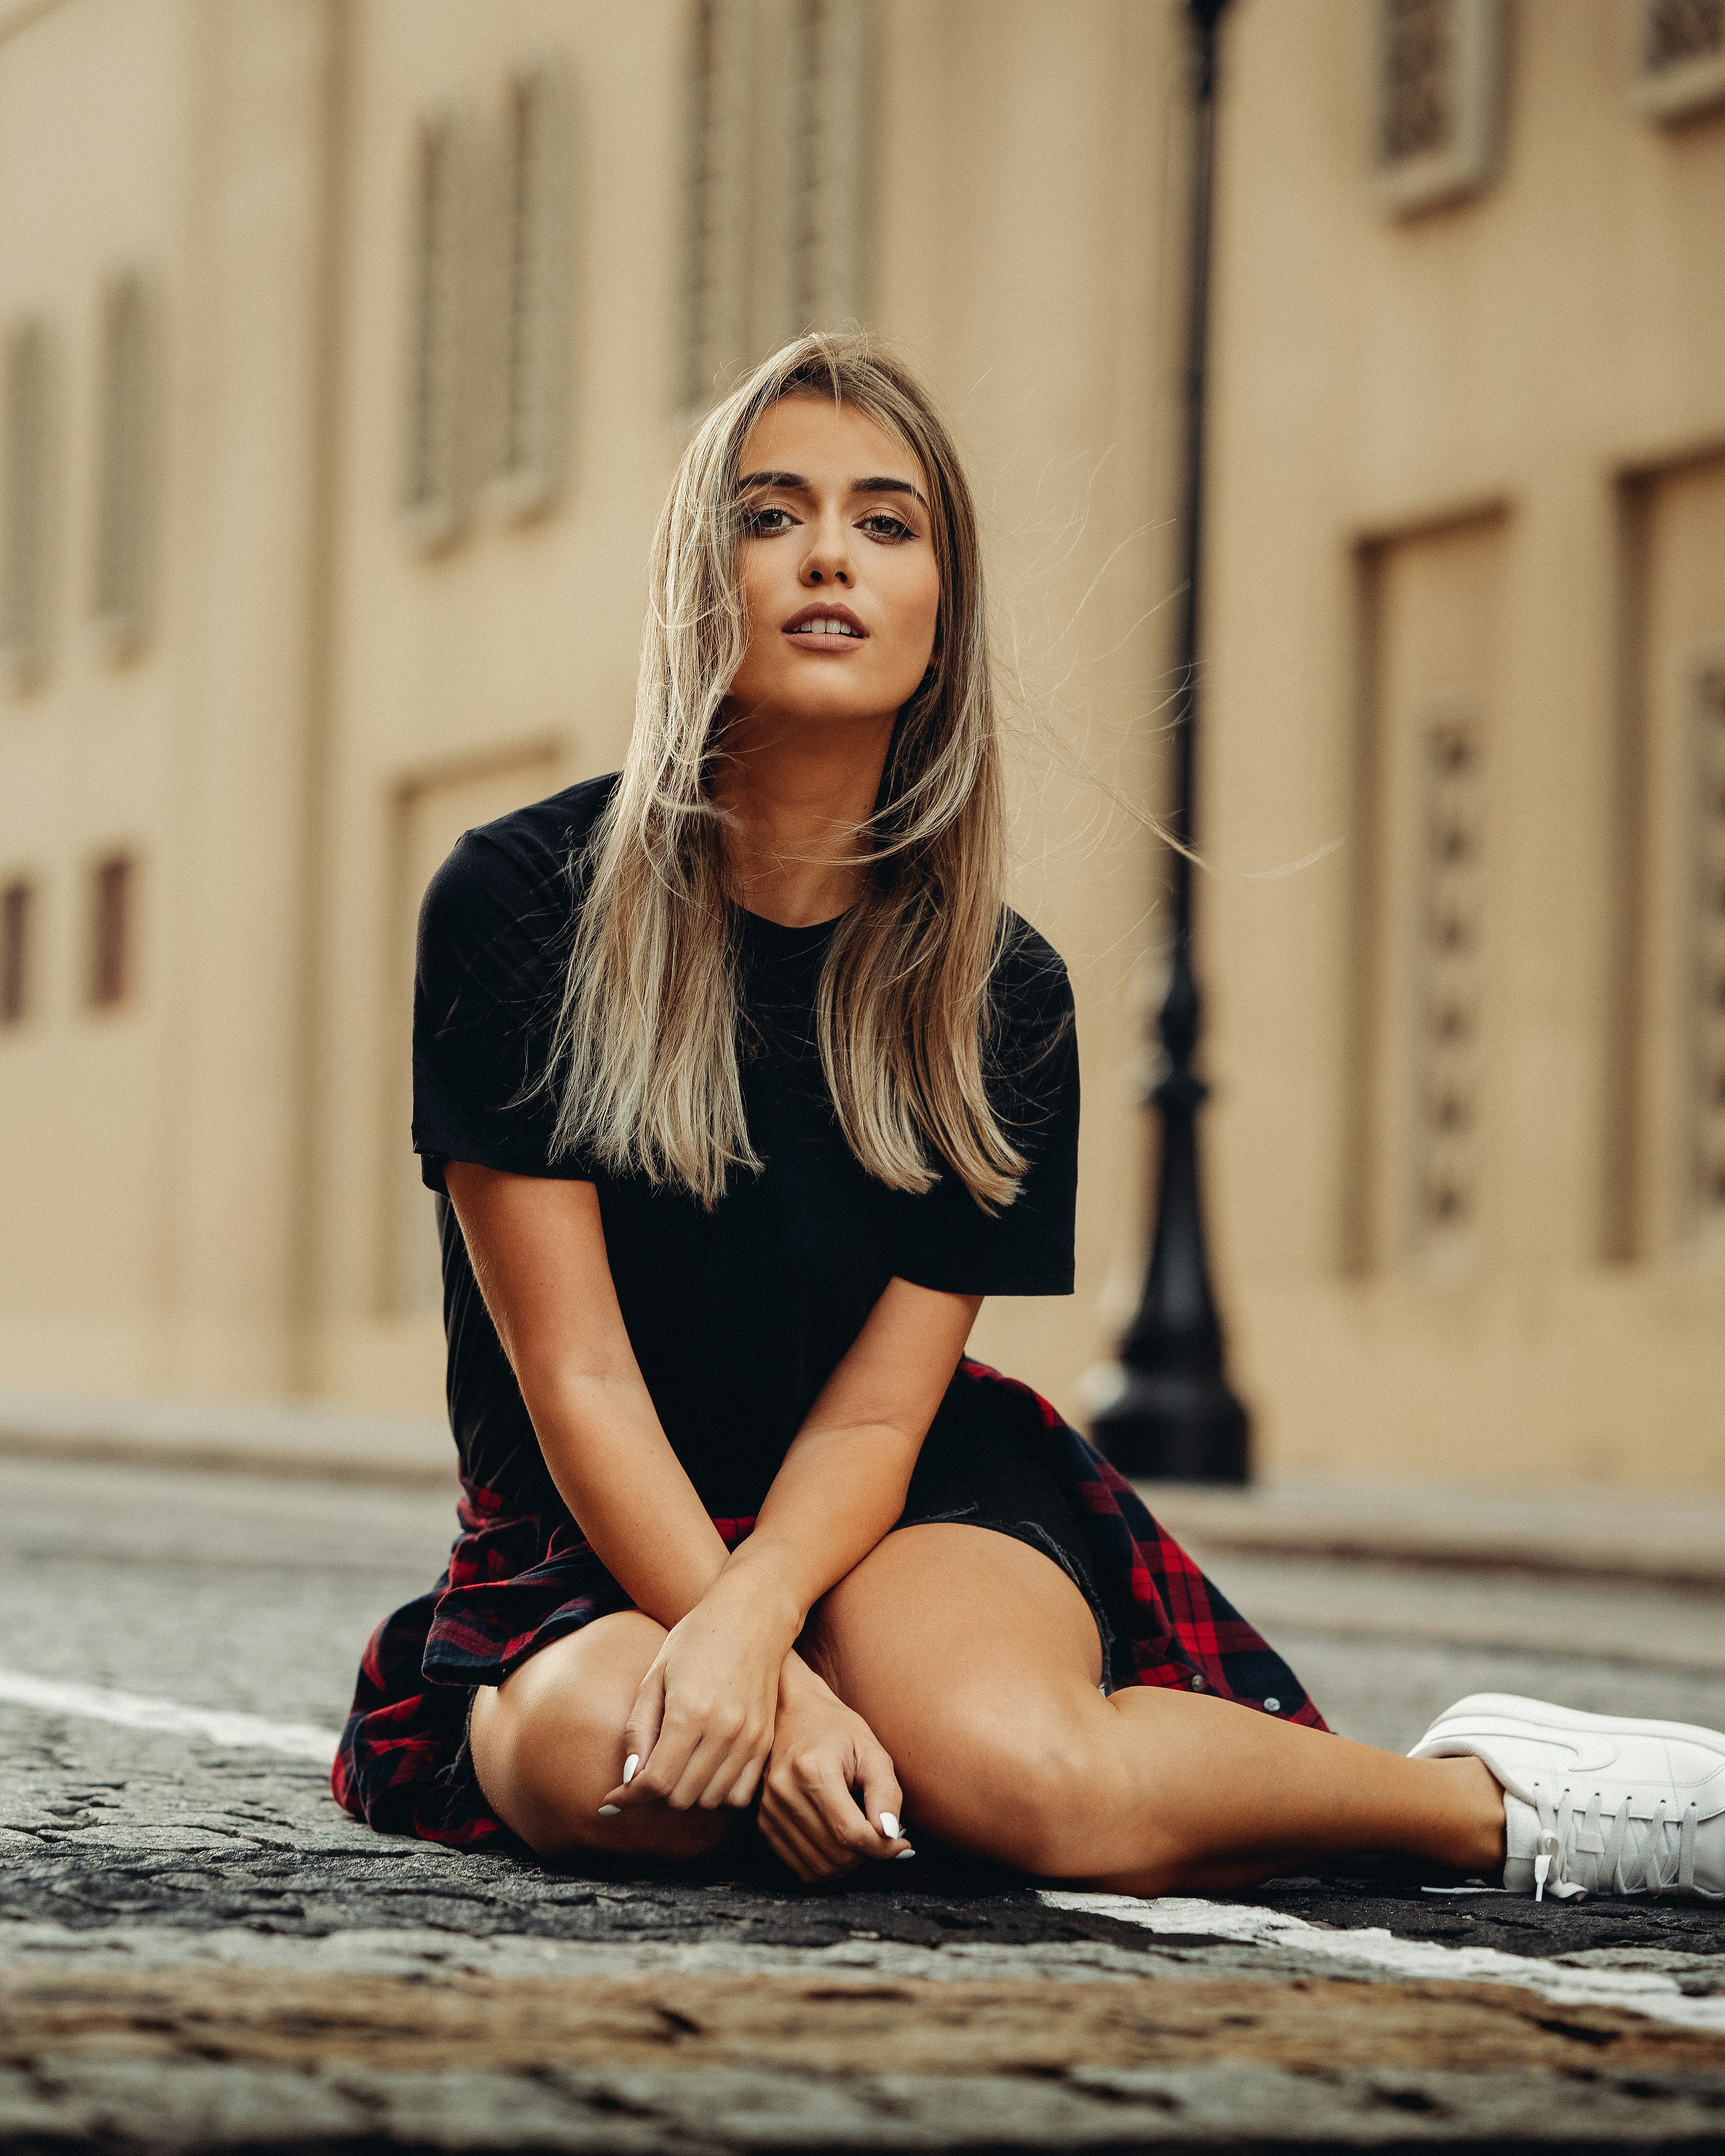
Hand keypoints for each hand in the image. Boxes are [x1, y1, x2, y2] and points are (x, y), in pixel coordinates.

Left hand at [596, 1572, 798, 1817]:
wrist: (752, 1615)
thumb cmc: (696, 1638)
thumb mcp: (655, 1675)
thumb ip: (639, 1729)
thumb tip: (628, 1779)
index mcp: (690, 1711)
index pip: (656, 1781)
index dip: (628, 1798)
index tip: (611, 1800)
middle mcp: (724, 1730)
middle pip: (681, 1797)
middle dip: (656, 1792)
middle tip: (648, 1770)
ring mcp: (750, 1737)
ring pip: (710, 1800)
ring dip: (687, 1793)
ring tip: (678, 1765)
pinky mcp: (766, 1740)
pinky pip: (740, 1794)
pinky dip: (718, 1792)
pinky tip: (705, 1769)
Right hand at [758, 1654, 912, 1880]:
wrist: (790, 1712)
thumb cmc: (835, 1729)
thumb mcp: (870, 1750)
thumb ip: (886, 1792)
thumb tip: (891, 1835)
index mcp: (811, 1770)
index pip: (851, 1833)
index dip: (883, 1847)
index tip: (902, 1842)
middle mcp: (784, 1793)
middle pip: (835, 1855)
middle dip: (869, 1855)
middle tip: (884, 1837)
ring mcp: (769, 1810)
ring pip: (818, 1868)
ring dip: (849, 1863)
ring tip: (862, 1838)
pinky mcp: (763, 1822)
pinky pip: (800, 1866)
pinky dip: (826, 1865)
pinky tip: (840, 1841)